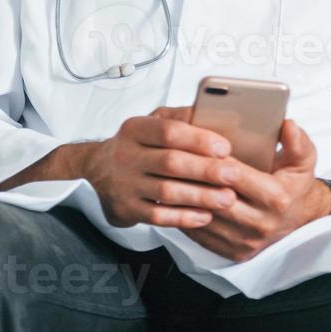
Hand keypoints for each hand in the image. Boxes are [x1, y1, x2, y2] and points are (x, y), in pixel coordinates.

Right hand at [79, 106, 242, 229]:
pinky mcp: (126, 209)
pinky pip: (158, 217)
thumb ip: (181, 118)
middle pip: (170, 163)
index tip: (224, 148)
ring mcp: (124, 184)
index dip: (199, 140)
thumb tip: (215, 113)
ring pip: (166, 192)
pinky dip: (184, 218)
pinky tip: (205, 216)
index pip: (168, 131)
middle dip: (205, 170)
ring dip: (200, 197)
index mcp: (135, 129)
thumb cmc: (136, 144)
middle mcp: (126, 155)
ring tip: (227, 199)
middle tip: (233, 175)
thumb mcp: (152, 122)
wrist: (97, 168)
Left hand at [181, 116, 328, 262]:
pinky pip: (201, 235)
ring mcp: (245, 241)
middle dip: (193, 178)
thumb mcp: (303, 161)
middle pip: (215, 198)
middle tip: (172, 158)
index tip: (195, 144)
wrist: (300, 221)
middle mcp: (260, 223)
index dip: (213, 159)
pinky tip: (176, 199)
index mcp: (275, 198)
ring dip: (185, 198)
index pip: (235, 175)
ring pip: (204, 218)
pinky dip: (185, 216)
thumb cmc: (295, 185)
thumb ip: (297, 142)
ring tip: (168, 177)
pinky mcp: (233, 253)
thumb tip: (288, 125)